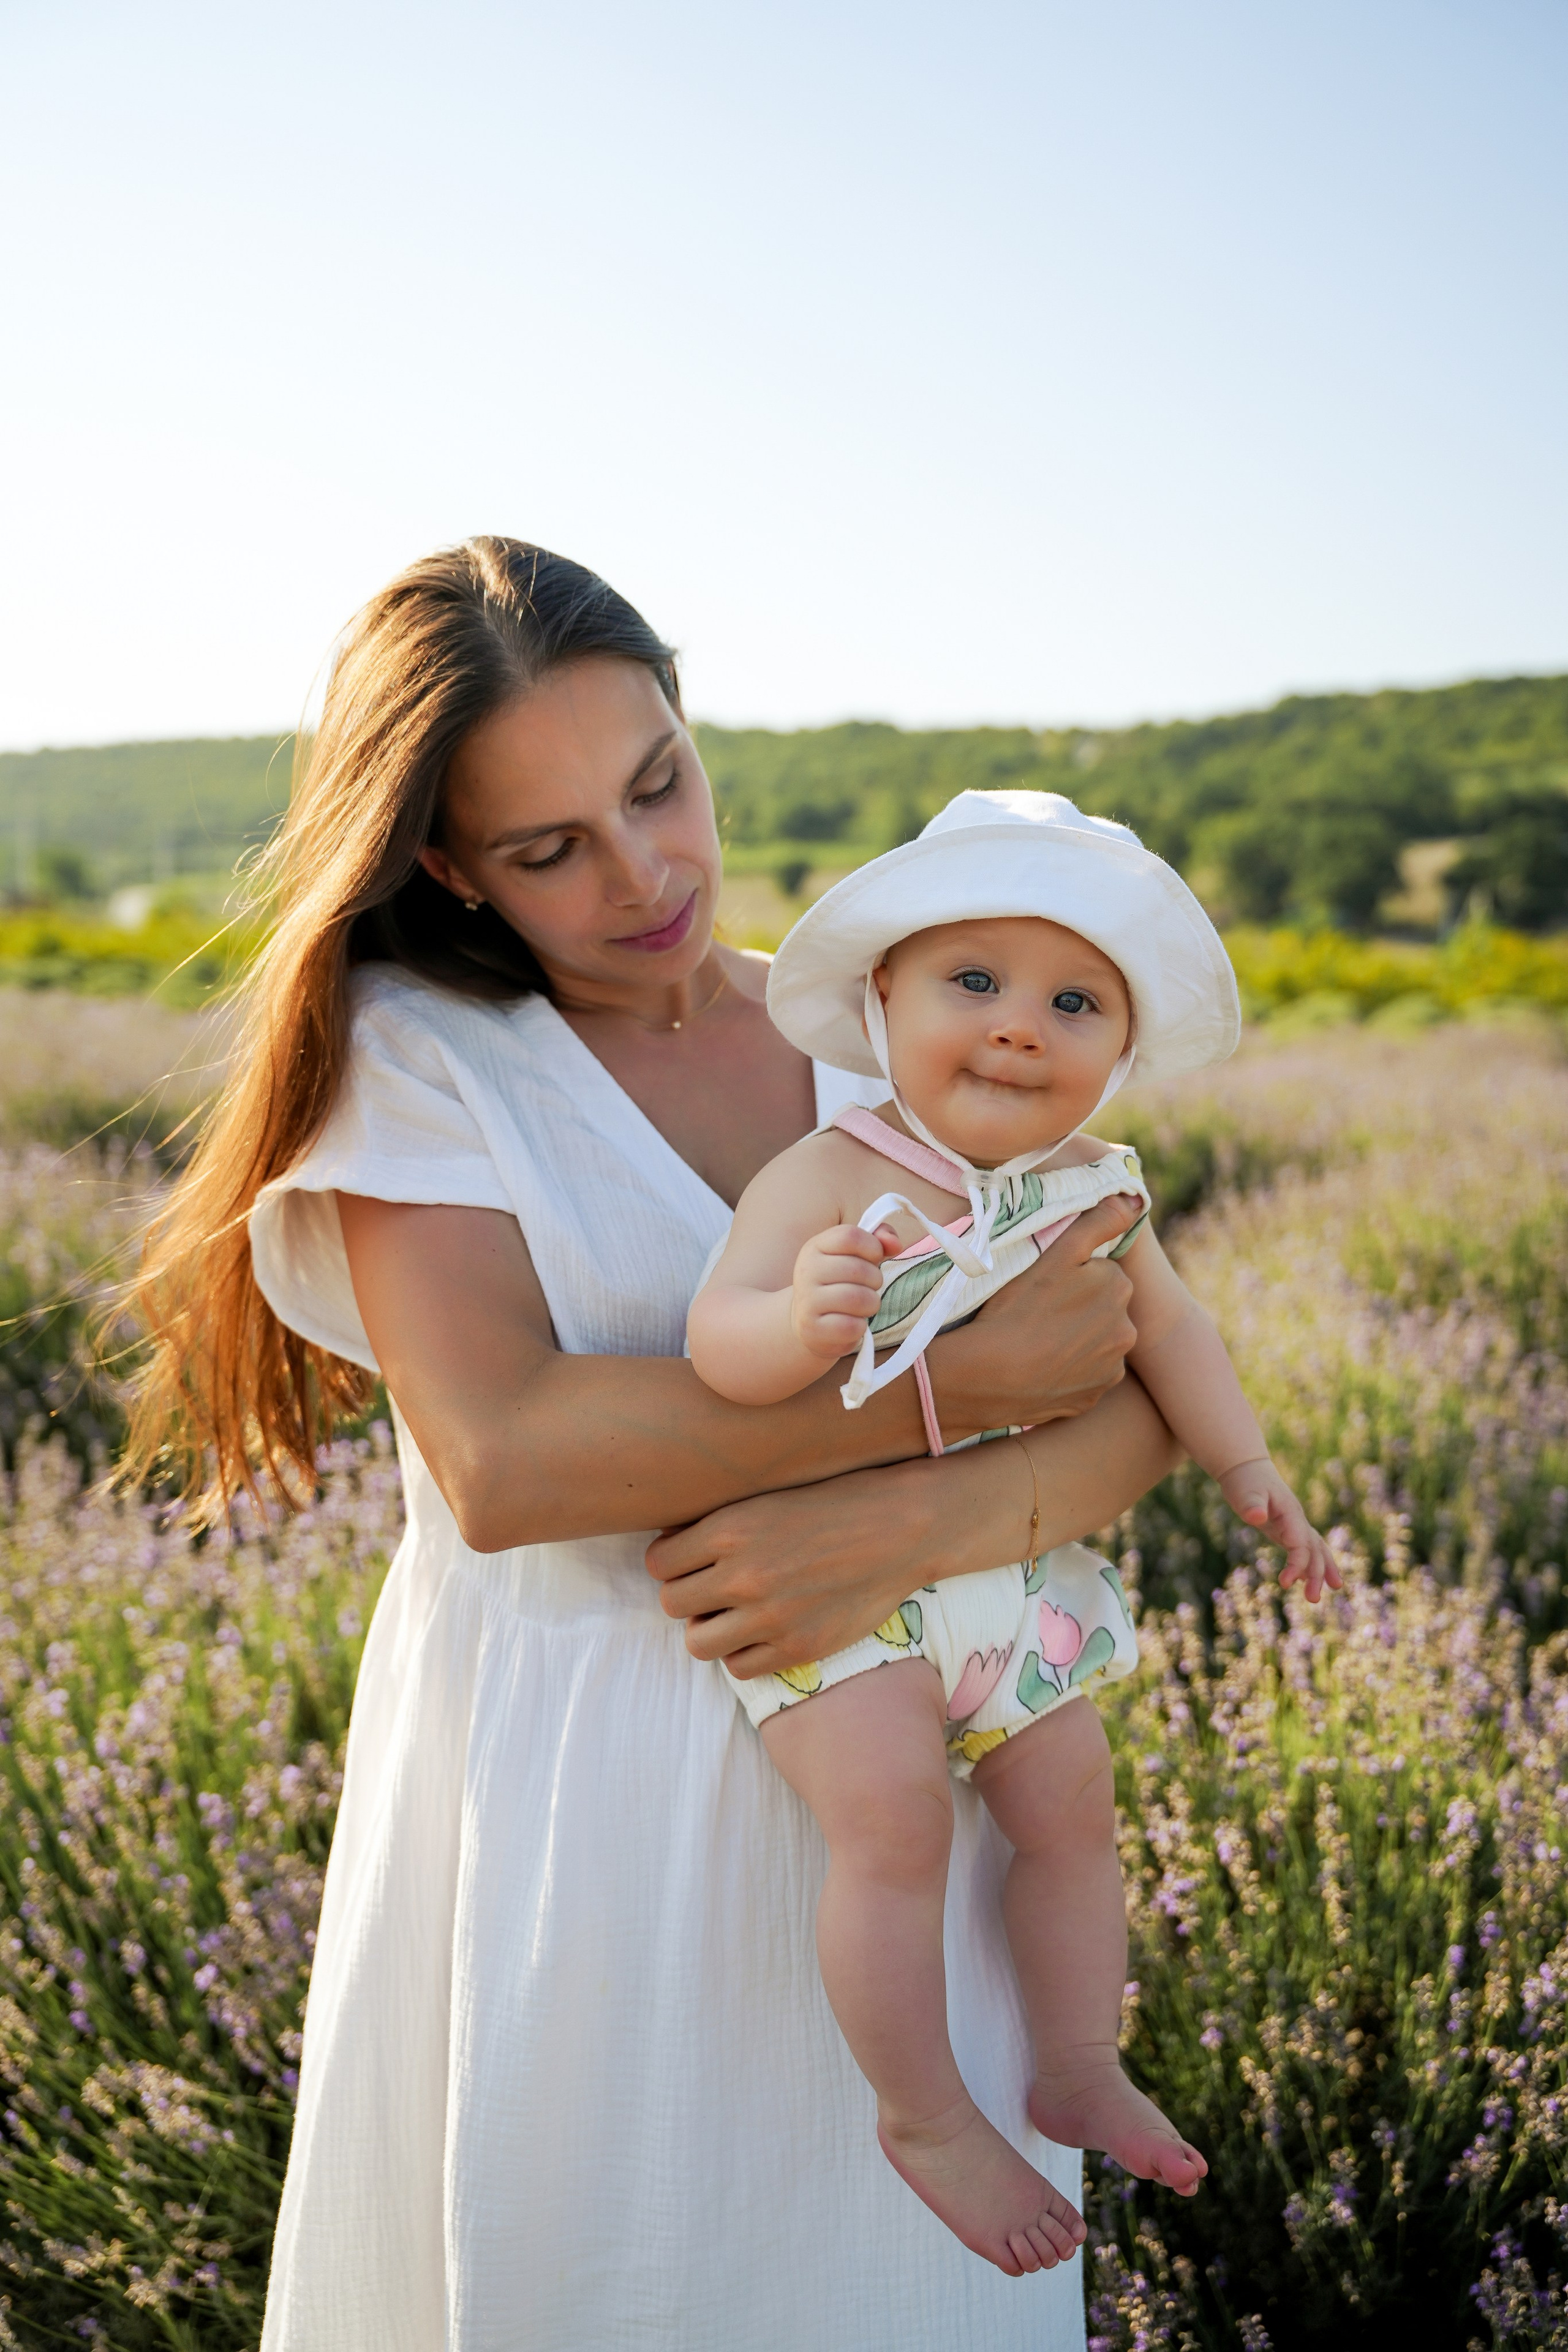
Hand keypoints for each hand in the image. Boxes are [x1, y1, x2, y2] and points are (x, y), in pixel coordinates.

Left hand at [647, 1461, 927, 1676]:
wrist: (901, 1528)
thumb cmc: (835, 1503)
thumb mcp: (768, 1496)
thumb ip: (719, 1525)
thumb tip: (673, 1547)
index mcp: (729, 1528)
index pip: (658, 1562)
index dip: (672, 1562)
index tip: (690, 1561)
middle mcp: (743, 1575)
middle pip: (671, 1603)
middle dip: (687, 1596)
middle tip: (712, 1589)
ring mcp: (770, 1616)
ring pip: (698, 1643)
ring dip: (710, 1629)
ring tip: (733, 1615)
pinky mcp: (797, 1647)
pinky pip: (739, 1667)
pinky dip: (743, 1653)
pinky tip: (762, 1631)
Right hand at [790, 1224, 888, 1361]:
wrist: (810, 1322)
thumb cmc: (840, 1284)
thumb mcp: (856, 1256)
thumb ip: (879, 1241)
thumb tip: (895, 1244)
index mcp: (815, 1247)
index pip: (850, 1237)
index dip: (872, 1247)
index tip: (874, 1258)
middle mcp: (807, 1271)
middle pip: (857, 1269)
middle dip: (875, 1279)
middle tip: (869, 1287)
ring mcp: (807, 1301)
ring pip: (858, 1299)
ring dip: (871, 1304)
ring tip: (864, 1305)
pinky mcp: (812, 1328)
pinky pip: (851, 1326)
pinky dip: (860, 1326)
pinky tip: (852, 1323)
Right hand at [927, 1192, 1141, 1438]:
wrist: (989, 1376)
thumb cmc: (1018, 1309)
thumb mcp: (1057, 1254)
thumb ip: (1099, 1223)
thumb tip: (1133, 1199)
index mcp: (1119, 1288)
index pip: (1099, 1273)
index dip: (1070, 1276)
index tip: (1044, 1287)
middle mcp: (1127, 1331)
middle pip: (1101, 1309)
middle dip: (1078, 1308)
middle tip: (1037, 1314)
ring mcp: (1111, 1369)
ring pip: (1094, 1344)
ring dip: (1074, 1341)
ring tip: (1037, 1341)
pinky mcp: (1094, 1398)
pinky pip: (1084, 1377)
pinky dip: (1068, 1372)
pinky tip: (1041, 1367)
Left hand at [1218, 1457, 1341, 1601]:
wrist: (1246, 1467)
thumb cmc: (1244, 1481)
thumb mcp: (1244, 1492)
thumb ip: (1251, 1505)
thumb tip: (1256, 1517)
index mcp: (1290, 1513)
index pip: (1300, 1543)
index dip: (1296, 1564)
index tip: (1283, 1583)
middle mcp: (1297, 1520)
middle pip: (1314, 1549)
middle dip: (1316, 1574)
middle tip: (1313, 1600)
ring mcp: (1294, 1523)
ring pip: (1315, 1548)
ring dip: (1322, 1568)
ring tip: (1336, 1588)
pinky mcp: (1287, 1527)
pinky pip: (1304, 1547)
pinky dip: (1309, 1562)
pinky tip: (1304, 1578)